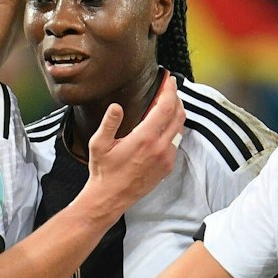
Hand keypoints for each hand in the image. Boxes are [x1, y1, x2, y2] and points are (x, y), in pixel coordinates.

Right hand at [86, 72, 184, 213]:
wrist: (110, 198)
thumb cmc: (103, 171)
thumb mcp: (98, 144)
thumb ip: (109, 123)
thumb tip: (116, 107)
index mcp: (144, 139)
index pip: (165, 107)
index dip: (169, 90)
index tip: (169, 79)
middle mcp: (160, 148)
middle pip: (178, 115)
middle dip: (175, 98)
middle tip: (169, 88)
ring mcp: (166, 158)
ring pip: (179, 129)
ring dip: (176, 114)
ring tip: (167, 104)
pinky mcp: (167, 167)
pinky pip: (176, 143)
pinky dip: (173, 130)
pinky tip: (163, 126)